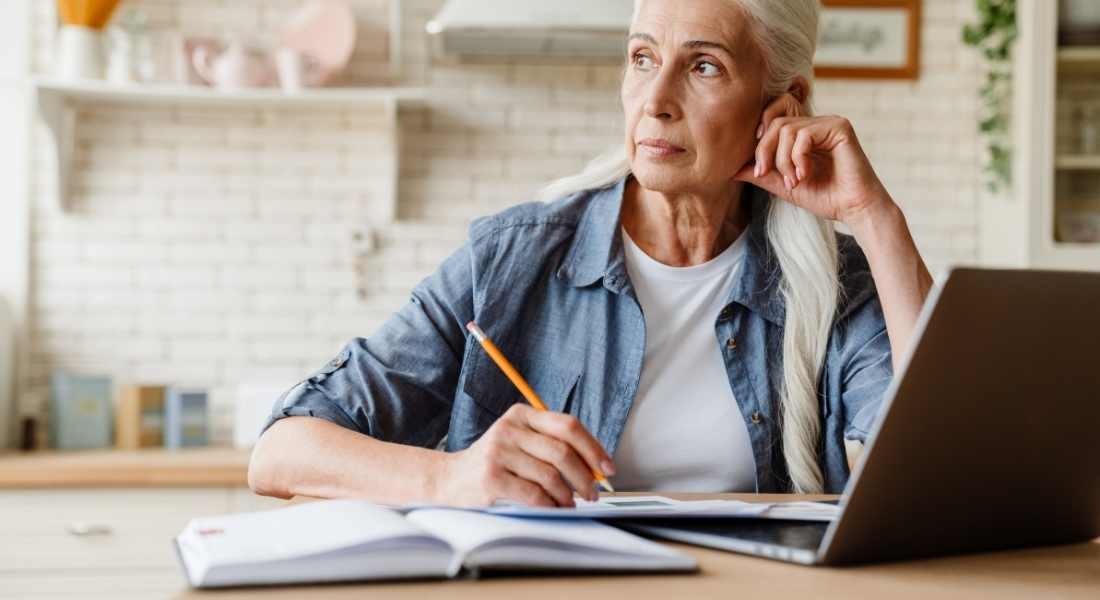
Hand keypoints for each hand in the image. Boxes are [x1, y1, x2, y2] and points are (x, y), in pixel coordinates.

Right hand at [436, 404, 614, 507]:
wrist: (449, 479)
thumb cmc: (494, 463)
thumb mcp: (519, 441)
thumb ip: (552, 445)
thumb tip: (596, 466)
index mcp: (522, 414)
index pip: (568, 426)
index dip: (593, 448)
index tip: (607, 468)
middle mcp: (509, 429)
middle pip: (562, 451)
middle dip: (585, 477)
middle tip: (593, 493)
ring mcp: (498, 452)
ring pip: (550, 476)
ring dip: (567, 495)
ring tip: (570, 504)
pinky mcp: (491, 478)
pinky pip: (534, 494)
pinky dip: (550, 505)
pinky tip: (553, 508)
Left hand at [734, 94, 893, 224]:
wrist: (853, 209)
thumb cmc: (825, 198)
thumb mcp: (783, 185)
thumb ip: (761, 174)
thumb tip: (732, 169)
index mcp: (804, 133)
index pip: (772, 120)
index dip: (759, 141)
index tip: (758, 170)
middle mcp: (816, 123)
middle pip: (775, 122)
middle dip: (765, 152)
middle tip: (767, 176)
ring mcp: (828, 122)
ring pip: (786, 129)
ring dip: (783, 160)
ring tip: (793, 181)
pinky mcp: (839, 127)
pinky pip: (804, 134)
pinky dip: (798, 157)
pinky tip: (805, 174)